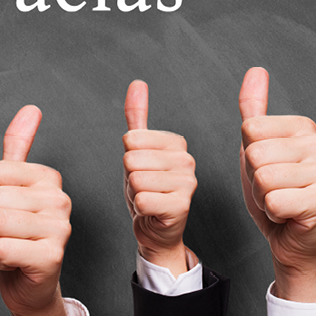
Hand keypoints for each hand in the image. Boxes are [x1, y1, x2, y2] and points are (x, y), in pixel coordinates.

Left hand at [0, 105, 77, 315]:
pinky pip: (0, 249)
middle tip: (6, 234)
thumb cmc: (17, 235)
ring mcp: (60, 228)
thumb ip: (19, 147)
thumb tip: (31, 109)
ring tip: (10, 246)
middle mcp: (61, 199)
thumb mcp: (13, 187)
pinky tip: (15, 262)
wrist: (31, 286)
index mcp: (50, 178)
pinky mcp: (52, 256)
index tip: (5, 211)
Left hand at [121, 80, 199, 274]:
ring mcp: (187, 184)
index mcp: (178, 143)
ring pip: (135, 180)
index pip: (131, 140)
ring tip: (148, 200)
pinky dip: (140, 210)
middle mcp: (188, 160)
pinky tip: (151, 212)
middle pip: (132, 159)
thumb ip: (138, 117)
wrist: (156, 230)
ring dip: (134, 195)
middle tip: (144, 189)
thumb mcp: (138, 151)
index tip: (143, 171)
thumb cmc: (147, 190)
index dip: (128, 160)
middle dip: (130, 178)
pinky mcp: (181, 206)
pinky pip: (142, 200)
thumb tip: (137, 84)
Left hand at [237, 67, 315, 300]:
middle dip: (254, 178)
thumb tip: (256, 71)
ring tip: (280, 201)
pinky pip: (274, 202)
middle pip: (254, 153)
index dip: (248, 156)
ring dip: (263, 198)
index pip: (250, 128)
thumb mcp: (255, 148)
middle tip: (273, 190)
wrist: (292, 240)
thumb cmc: (274, 193)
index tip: (267, 169)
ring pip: (263, 178)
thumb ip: (254, 110)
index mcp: (304, 127)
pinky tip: (288, 215)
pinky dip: (273, 214)